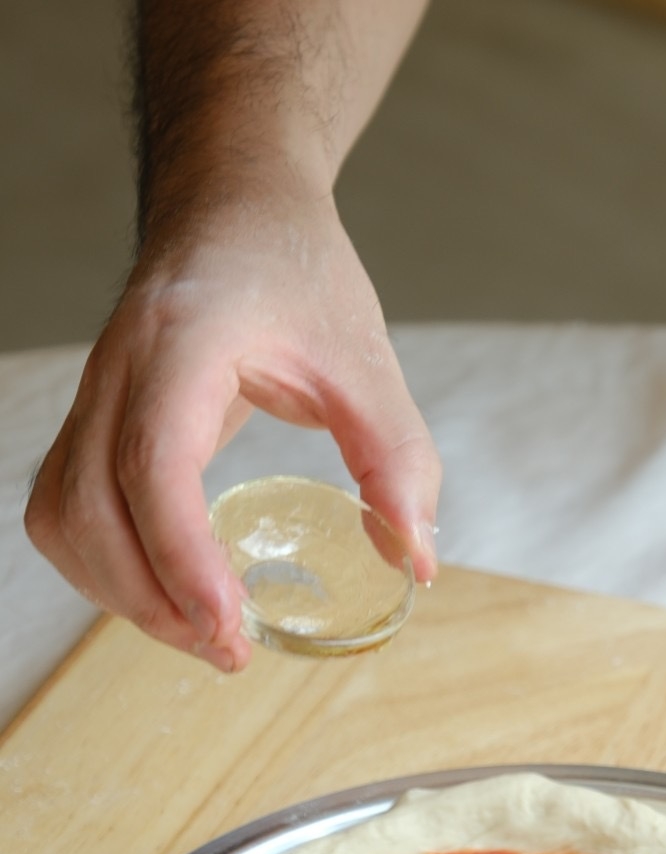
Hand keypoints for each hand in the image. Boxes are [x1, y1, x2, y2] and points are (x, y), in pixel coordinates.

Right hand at [25, 192, 440, 671]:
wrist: (233, 203)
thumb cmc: (294, 267)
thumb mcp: (365, 356)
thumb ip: (396, 458)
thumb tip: (415, 560)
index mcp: (182, 343)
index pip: (155, 466)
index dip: (183, 557)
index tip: (230, 626)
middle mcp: (116, 370)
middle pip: (91, 509)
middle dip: (151, 599)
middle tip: (230, 651)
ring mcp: (92, 394)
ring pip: (62, 516)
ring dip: (118, 591)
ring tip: (200, 632)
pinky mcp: (91, 418)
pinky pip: (64, 506)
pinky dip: (100, 563)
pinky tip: (162, 590)